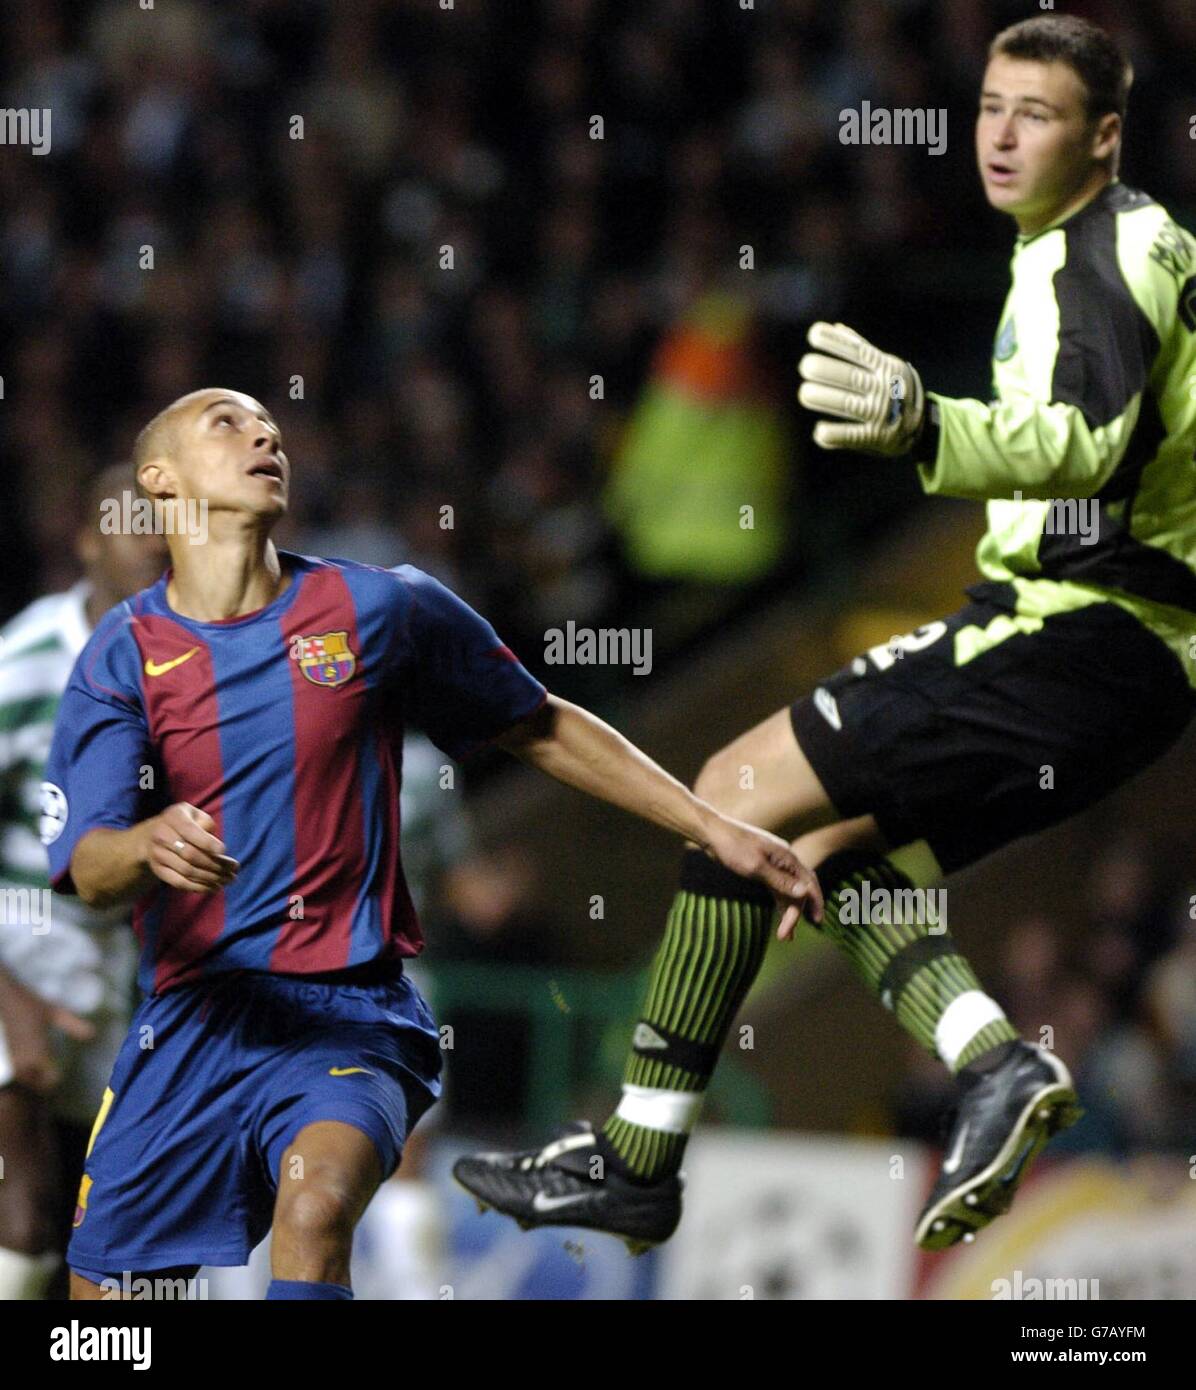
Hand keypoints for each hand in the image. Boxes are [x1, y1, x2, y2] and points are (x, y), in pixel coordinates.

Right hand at [0, 972, 94, 1093]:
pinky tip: (30, 1063)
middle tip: (51, 1080)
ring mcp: (14, 1054)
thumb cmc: (30, 1004)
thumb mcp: (55, 1012)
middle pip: (31, 1079)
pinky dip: (23, 1069)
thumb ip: (73, 1025)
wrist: (5, 998)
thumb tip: (93, 1034)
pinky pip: (16, 1066)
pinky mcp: (8, 1050)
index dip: (54, 1079)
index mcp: (38, 1049)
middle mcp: (25, 1056)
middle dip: (41, 1082)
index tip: (59, 1078)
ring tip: (41, 1075)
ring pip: (22, 1074)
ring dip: (31, 1077)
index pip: (47, 1075)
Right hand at [143, 802, 238, 893]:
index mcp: (173, 817)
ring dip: (211, 878)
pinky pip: (179, 882)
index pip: (190, 831)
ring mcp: (157, 855)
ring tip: (228, 879)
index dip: (206, 842)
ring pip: (187, 871)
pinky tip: (214, 887)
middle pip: (190, 854)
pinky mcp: (158, 870)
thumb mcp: (195, 814)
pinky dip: (198, 887)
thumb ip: (206, 824)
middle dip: (215, 864)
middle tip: (234, 870)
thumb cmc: (184, 822)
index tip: (223, 850)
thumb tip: (216, 850)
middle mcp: (161, 836)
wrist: (153, 833)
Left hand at [702, 814, 823, 936]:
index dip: (815, 903)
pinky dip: (780, 903)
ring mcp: (774, 865)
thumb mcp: (756, 867)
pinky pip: (778, 888)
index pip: (808, 884)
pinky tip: (780, 917)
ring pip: (789, 891)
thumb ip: (780, 881)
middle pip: (799, 890)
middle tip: (787, 935)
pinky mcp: (763, 869)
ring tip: (786, 936)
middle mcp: (784, 861)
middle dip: (797, 913)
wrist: (712, 833)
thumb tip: (804, 892)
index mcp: (787, 858)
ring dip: (789, 911)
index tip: (817, 923)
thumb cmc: (733, 847)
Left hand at [798, 321, 923, 454]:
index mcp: (885, 367)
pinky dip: (833, 434)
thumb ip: (862, 349)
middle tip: (805, 365)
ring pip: (847, 404)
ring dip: (823, 398)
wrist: (922, 426)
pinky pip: (851, 436)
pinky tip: (819, 431)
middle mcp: (883, 388)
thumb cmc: (895, 389)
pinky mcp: (876, 437)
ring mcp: (881, 413)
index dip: (835, 342)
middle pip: (850, 376)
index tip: (813, 335)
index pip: (857, 351)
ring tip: (804, 393)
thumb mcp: (887, 366)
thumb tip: (836, 328)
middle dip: (825, 369)